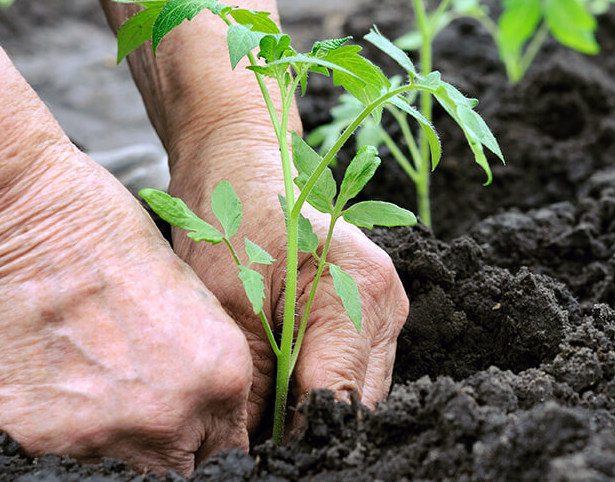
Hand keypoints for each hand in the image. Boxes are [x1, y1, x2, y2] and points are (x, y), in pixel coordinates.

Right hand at [0, 147, 252, 475]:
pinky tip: (42, 382)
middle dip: (163, 445)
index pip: (227, 447)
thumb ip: (202, 361)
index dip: (205, 437)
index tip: (188, 429)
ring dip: (106, 440)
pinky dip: (49, 432)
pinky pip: (51, 459)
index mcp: (221, 375)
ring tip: (83, 384)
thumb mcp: (187, 292)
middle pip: (177, 468)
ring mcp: (101, 436)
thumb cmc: (100, 230)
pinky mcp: (34, 441)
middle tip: (133, 404)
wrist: (12, 217)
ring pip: (116, 470)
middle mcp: (170, 416)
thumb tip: (200, 404)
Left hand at [168, 127, 408, 435]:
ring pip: (357, 393)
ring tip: (260, 414)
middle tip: (252, 441)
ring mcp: (385, 309)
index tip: (255, 455)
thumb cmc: (230, 218)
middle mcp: (386, 303)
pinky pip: (350, 371)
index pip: (339, 400)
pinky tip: (276, 385)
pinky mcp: (371, 313)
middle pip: (357, 404)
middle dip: (306, 429)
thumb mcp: (228, 307)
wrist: (239, 162)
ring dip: (311, 409)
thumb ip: (251, 386)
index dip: (297, 438)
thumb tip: (250, 451)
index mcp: (360, 293)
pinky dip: (314, 386)